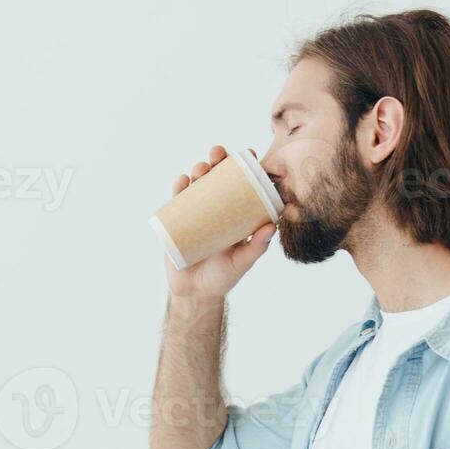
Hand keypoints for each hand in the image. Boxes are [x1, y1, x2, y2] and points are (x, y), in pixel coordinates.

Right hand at [163, 144, 276, 302]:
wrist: (194, 294)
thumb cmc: (222, 278)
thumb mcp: (242, 263)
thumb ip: (257, 247)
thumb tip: (272, 226)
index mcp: (234, 214)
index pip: (241, 185)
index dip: (244, 167)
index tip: (250, 154)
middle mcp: (215, 209)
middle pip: (217, 177)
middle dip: (217, 160)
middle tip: (218, 154)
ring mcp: (195, 213)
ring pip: (196, 184)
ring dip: (198, 169)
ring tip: (201, 168)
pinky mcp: (176, 221)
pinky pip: (177, 200)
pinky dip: (179, 188)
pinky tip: (182, 181)